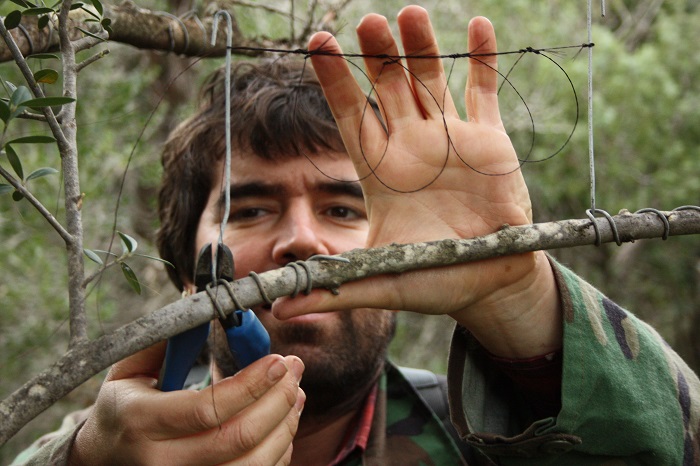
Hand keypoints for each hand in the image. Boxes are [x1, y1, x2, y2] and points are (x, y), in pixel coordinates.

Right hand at [70, 342, 304, 465]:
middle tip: (294, 368)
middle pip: (236, 439)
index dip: (249, 385)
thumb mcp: (130, 370)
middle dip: (277, 400)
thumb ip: (168, 339)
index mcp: (140, 422)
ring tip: (295, 392)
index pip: (206, 409)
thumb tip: (205, 302)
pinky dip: (278, 450)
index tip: (277, 361)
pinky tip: (283, 422)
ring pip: (252, 464)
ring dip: (285, 425)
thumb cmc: (123, 407)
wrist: (104, 459)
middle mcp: (161, 462)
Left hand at [273, 6, 560, 357]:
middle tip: (367, 23)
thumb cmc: (434, 280)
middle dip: (378, 56)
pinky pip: (485, 93)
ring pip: (432, 81)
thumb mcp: (381, 283)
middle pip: (389, 88)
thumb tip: (280, 305)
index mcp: (381, 172)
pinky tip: (480, 26)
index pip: (351, 116)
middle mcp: (412, 147)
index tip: (316, 43)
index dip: (334, 80)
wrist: (488, 282)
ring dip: (423, 48)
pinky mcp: (491, 142)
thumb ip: (335, 288)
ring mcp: (451, 139)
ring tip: (410, 14)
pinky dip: (483, 61)